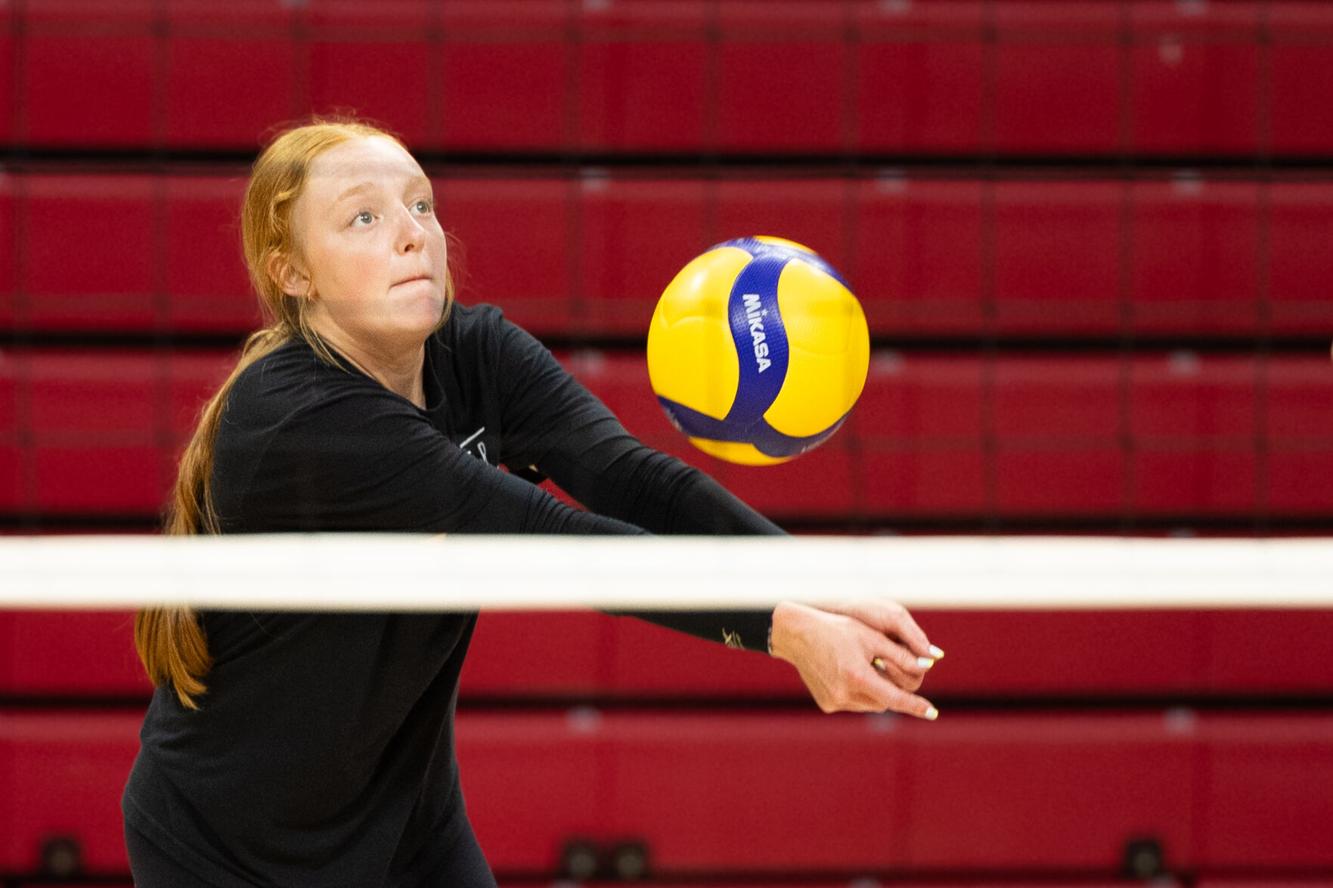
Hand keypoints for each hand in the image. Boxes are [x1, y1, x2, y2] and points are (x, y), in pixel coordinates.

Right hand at [768, 599, 940, 719]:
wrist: (798, 635)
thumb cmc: (837, 630)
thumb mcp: (871, 637)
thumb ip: (901, 654)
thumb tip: (926, 666)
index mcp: (857, 676)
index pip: (895, 698)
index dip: (915, 706)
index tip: (933, 713)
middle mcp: (844, 694)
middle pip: (884, 700)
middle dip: (890, 687)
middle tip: (886, 667)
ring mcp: (834, 702)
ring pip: (870, 703)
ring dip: (876, 690)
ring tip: (866, 667)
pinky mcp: (827, 705)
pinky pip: (854, 703)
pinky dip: (860, 692)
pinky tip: (850, 673)